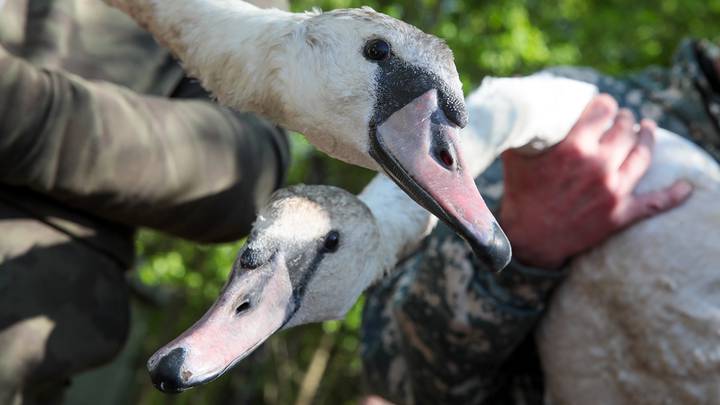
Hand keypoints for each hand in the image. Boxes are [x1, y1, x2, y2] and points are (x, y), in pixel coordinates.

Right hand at [499, 94, 692, 268]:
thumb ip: (523, 130)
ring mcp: (613, 190)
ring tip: (647, 128)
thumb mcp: (515, 155)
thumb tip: (519, 106)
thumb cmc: (519, 194)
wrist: (527, 240)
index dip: (604, 103)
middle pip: (625, 128)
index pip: (603, 110)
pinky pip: (655, 203)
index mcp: (574, 147)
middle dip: (625, 118)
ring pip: (643, 154)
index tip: (603, 103)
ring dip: (648, 136)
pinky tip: (686, 186)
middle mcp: (598, 165)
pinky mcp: (619, 213)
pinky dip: (673, 195)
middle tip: (623, 117)